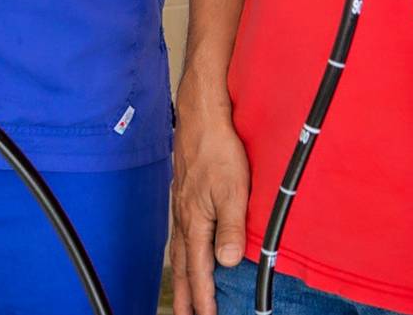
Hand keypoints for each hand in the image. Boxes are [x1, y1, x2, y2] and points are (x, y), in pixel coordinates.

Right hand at [169, 79, 249, 314]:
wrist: (201, 116)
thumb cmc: (219, 149)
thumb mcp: (234, 189)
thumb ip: (231, 227)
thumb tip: (227, 261)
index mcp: (195, 221)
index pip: (199, 269)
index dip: (204, 297)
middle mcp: (183, 217)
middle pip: (182, 266)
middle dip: (184, 296)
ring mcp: (181, 206)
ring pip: (178, 251)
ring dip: (181, 277)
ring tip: (183, 296)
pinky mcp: (183, 194)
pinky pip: (179, 234)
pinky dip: (180, 253)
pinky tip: (184, 251)